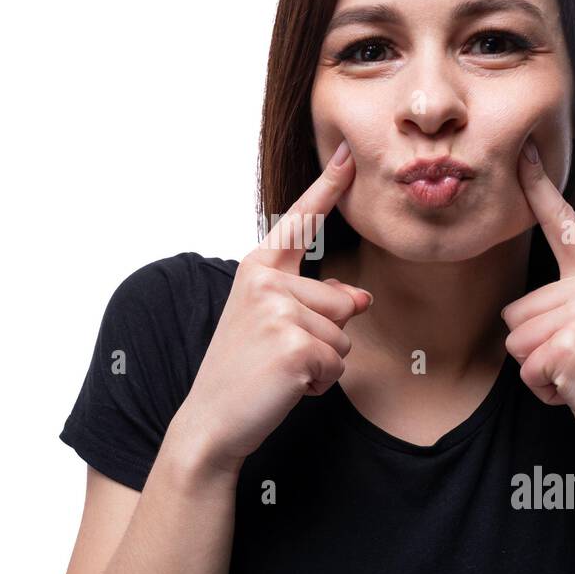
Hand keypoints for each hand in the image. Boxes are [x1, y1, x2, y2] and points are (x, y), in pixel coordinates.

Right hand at [173, 140, 372, 473]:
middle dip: (325, 337)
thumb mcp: (276, 325)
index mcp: (258, 268)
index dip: (328, 185)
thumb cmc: (242, 372)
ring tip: (279, 371)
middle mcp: (265, 281)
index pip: (301, 223)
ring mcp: (278, 311)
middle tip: (277, 356)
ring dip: (322, 363)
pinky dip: (321, 384)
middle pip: (342, 301)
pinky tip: (287, 386)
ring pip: (343, 335)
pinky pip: (338, 362)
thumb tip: (363, 298)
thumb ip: (317, 302)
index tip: (349, 151)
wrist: (211, 421)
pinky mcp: (294, 345)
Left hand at [500, 137, 574, 480]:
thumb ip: (572, 302)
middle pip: (514, 312)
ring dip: (540, 370)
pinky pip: (527, 370)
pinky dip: (546, 391)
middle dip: (536, 348)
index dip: (539, 186)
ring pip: (516, 341)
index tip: (525, 149)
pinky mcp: (573, 345)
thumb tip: (526, 305)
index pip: (564, 224)